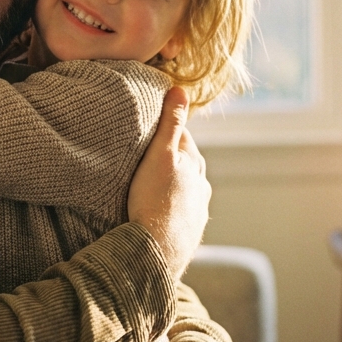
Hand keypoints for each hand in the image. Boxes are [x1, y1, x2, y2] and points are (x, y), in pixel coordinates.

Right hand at [127, 87, 209, 278]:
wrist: (156, 251)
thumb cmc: (154, 201)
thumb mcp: (159, 155)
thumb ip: (171, 123)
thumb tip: (181, 90)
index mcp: (195, 164)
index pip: (181, 136)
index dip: (163, 130)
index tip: (146, 129)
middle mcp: (201, 186)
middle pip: (183, 163)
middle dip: (167, 158)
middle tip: (141, 156)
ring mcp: (197, 211)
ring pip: (182, 188)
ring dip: (168, 184)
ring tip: (146, 185)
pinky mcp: (188, 232)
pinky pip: (177, 212)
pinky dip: (167, 207)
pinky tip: (154, 210)